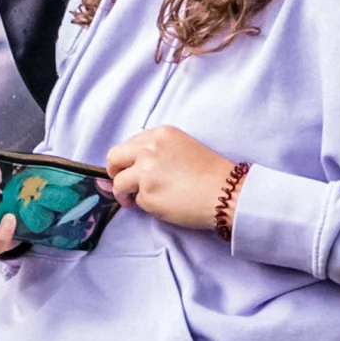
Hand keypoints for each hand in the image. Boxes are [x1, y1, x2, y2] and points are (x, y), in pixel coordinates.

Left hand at [105, 124, 239, 231]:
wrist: (226, 192)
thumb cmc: (211, 174)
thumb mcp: (183, 147)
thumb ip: (157, 151)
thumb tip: (134, 167)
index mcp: (160, 134)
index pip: (129, 144)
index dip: (126, 160)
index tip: (127, 169)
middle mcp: (149, 149)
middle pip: (114, 158)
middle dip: (113, 173)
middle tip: (121, 185)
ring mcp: (145, 172)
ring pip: (119, 183)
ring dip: (124, 193)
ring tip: (136, 202)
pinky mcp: (147, 194)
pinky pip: (137, 201)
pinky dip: (145, 205)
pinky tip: (163, 205)